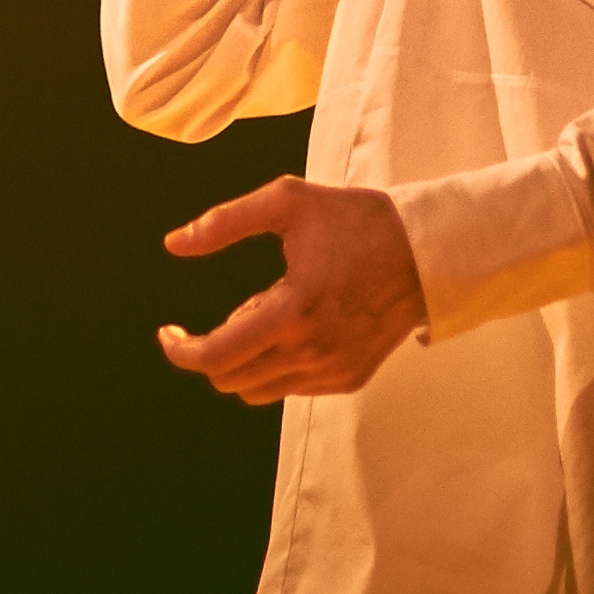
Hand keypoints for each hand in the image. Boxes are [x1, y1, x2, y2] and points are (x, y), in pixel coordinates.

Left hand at [154, 176, 426, 403]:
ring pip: (259, 391)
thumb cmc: (354, 220)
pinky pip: (292, 388)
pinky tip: (296, 327)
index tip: (168, 333)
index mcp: (291, 311)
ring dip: (245, 360)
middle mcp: (311, 351)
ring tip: (268, 313)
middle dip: (212, 351)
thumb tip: (173, 243)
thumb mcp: (286, 202)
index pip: (215, 357)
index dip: (180, 350)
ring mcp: (333, 370)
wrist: (424, 251)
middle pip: (230, 380)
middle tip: (232, 311)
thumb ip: (223, 222)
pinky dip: (278, 366)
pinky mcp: (350, 378)